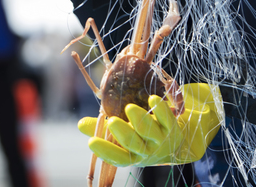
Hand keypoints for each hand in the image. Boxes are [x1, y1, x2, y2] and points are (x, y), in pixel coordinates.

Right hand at [78, 83, 222, 166]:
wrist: (174, 140)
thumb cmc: (140, 135)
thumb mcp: (122, 134)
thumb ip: (101, 129)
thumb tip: (80, 124)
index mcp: (130, 153)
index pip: (116, 157)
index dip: (104, 151)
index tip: (91, 142)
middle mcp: (145, 150)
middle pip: (133, 144)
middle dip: (122, 133)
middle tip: (112, 121)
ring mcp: (160, 139)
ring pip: (150, 132)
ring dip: (140, 121)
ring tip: (130, 108)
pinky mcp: (172, 126)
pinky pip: (167, 118)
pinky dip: (161, 109)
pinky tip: (152, 99)